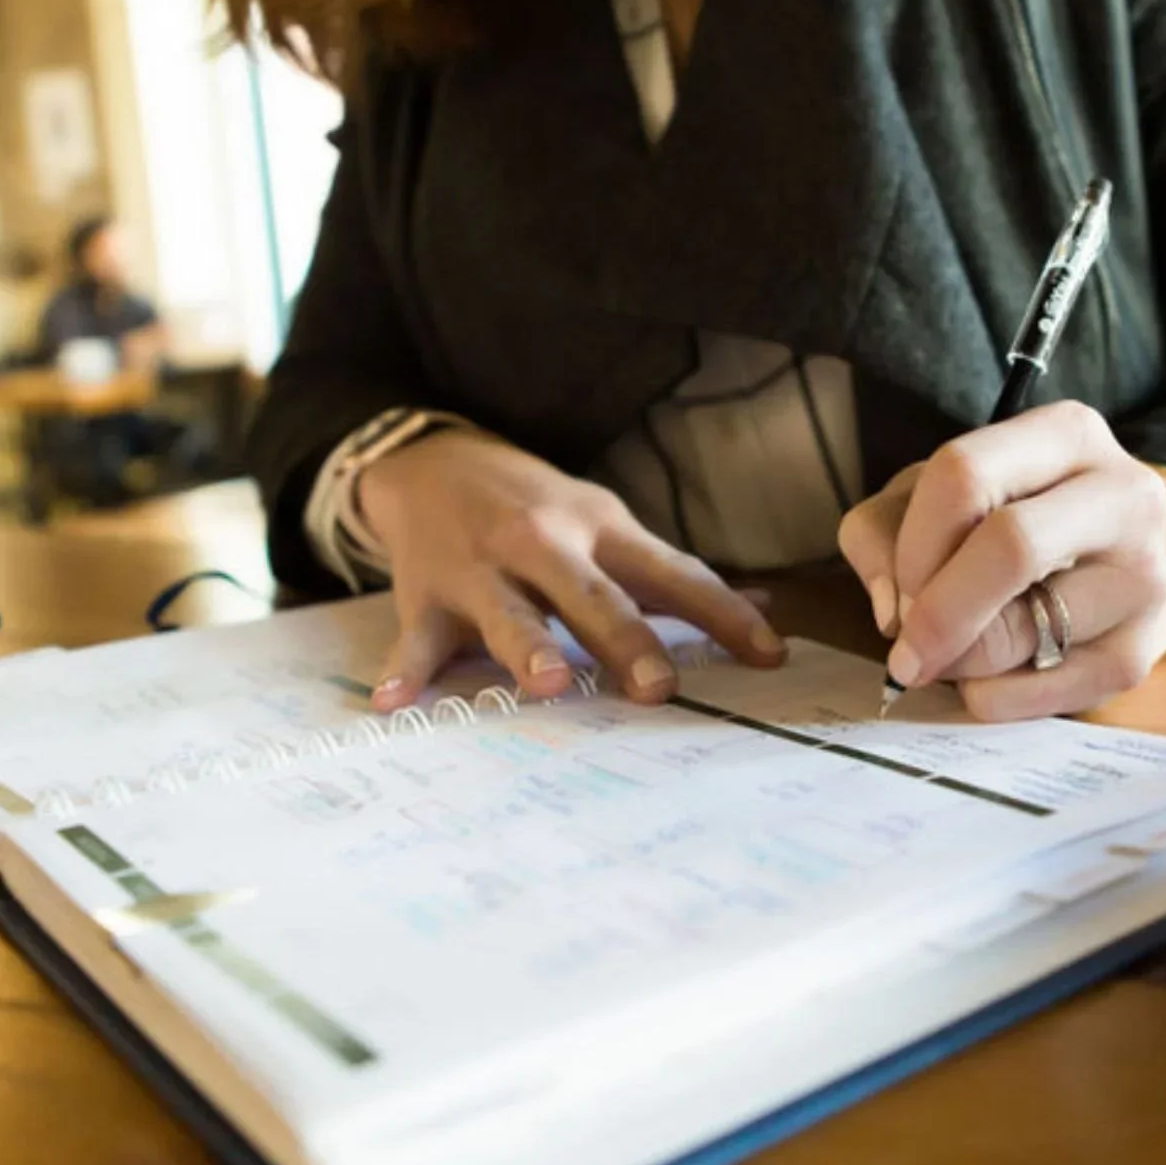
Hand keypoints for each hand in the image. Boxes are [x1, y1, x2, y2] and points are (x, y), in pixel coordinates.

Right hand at [357, 429, 783, 708]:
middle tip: (658, 688)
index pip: (674, 574)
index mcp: (602, 530)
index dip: (723, 614)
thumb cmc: (540, 510)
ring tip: (548, 685)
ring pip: (510, 612)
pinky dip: (406, 670)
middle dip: (626, 640)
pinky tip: (396, 702)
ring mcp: (483, 569)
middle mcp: (545, 545)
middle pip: (593, 596)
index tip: (768, 656)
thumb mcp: (608, 527)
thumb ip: (673, 578)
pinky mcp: (426, 594)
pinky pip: (418, 637)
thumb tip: (765, 609)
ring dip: (527, 647)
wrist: (434, 462)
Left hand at [837, 401, 1165, 721]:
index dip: (914, 543)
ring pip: (1022, 633)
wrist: (1121, 561)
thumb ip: (883, 531)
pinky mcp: (1138, 653)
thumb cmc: (1013, 517)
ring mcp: (1142, 578)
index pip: (965, 476)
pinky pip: (1041, 694)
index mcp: (1067, 435)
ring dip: (959, 661)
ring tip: (953, 652)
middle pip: (1012, 547)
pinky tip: (988, 677)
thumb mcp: (939, 495)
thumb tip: (891, 608)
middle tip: (905, 650)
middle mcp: (1123, 496)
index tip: (898, 585)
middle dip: (939, 611)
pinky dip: (991, 697)